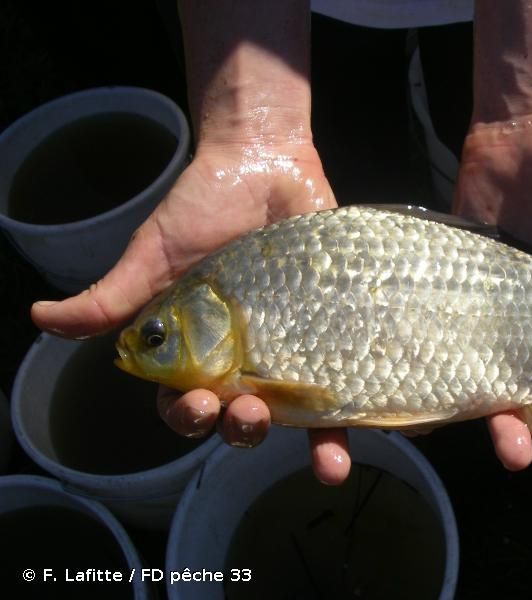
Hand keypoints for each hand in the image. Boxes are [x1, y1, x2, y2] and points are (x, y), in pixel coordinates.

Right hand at [31, 141, 351, 484]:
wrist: (264, 159)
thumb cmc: (203, 206)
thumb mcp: (155, 251)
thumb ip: (114, 294)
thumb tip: (42, 320)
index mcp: (200, 351)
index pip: (186, 402)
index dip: (187, 415)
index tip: (193, 404)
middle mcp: (250, 357)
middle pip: (245, 416)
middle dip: (246, 428)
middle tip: (250, 413)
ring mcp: (299, 345)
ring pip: (304, 412)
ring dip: (315, 444)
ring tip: (329, 463)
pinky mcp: (341, 328)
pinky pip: (354, 373)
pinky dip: (365, 405)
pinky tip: (377, 424)